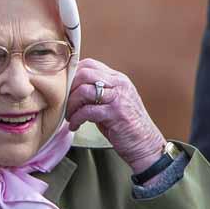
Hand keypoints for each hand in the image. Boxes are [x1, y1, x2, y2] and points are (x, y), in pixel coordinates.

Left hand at [66, 58, 165, 174]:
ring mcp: (118, 98)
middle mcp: (119, 84)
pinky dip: (76, 119)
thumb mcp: (111, 102)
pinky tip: (75, 126)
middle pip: (84, 74)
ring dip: (70, 105)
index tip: (64, 90)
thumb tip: (69, 88)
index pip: (89, 64)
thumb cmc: (124, 125)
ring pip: (83, 91)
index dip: (72, 75)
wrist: (145, 144)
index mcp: (117, 79)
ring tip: (69, 116)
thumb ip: (96, 92)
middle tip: (64, 104)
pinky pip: (87, 111)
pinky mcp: (116, 113)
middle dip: (68, 89)